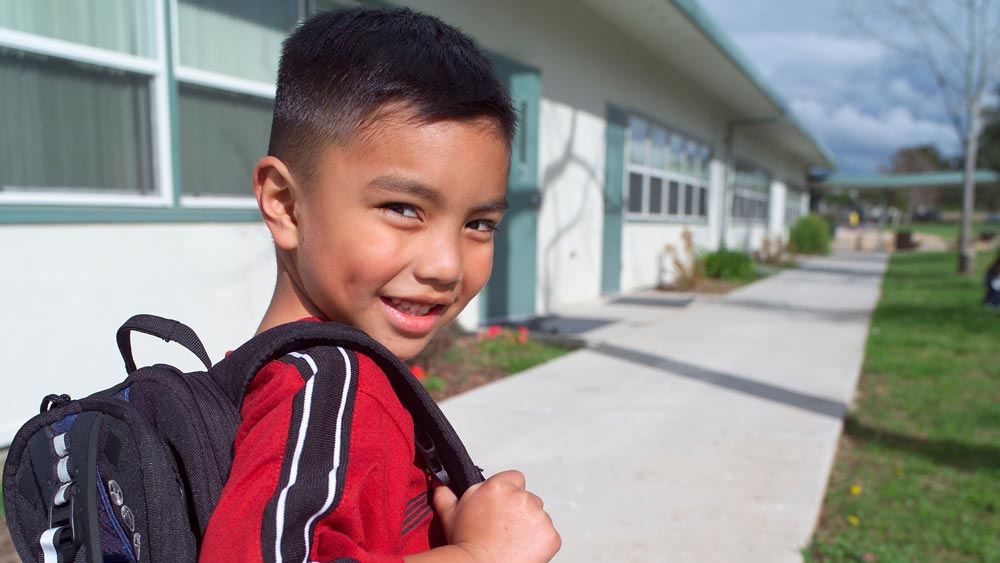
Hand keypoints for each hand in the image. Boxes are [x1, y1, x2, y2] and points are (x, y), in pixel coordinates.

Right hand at [433, 470, 560, 562]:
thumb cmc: (464, 544)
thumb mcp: (450, 515)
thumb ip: (447, 495)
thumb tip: (441, 484)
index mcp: (498, 487)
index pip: (515, 478)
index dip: (508, 493)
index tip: (501, 508)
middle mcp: (521, 497)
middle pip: (528, 499)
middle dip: (519, 512)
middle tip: (504, 530)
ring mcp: (538, 517)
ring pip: (539, 517)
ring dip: (530, 527)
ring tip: (512, 543)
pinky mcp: (550, 536)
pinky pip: (549, 535)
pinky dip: (540, 543)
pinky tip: (523, 551)